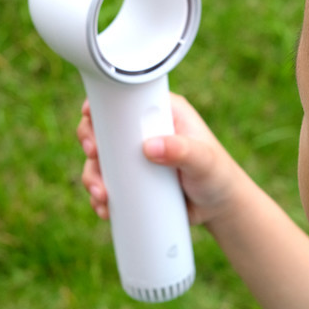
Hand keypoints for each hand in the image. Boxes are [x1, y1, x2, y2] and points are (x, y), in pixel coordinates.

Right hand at [77, 93, 244, 225]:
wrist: (219, 208)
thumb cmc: (218, 175)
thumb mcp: (204, 160)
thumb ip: (183, 151)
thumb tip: (150, 147)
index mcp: (161, 113)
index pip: (124, 100)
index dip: (101, 105)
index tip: (89, 116)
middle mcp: (144, 132)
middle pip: (103, 129)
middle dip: (90, 143)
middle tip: (92, 156)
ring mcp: (135, 158)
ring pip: (100, 161)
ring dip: (92, 176)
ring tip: (101, 196)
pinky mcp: (132, 181)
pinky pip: (107, 184)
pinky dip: (99, 196)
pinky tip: (102, 208)